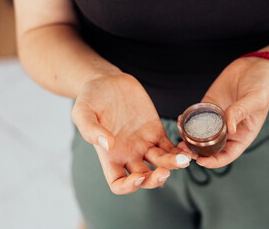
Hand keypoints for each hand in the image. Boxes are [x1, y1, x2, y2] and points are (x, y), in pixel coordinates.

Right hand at [72, 73, 191, 193]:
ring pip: (161, 163)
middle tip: (164, 171)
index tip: (138, 177)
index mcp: (109, 155)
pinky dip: (179, 150)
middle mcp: (128, 153)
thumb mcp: (82, 112)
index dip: (129, 187)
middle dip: (155, 179)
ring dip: (173, 165)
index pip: (118, 183)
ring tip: (183, 159)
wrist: (108, 81)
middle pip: (145, 178)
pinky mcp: (156, 131)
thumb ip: (90, 130)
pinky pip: (170, 146)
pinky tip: (186, 149)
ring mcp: (143, 143)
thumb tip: (108, 145)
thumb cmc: (91, 98)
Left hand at [178, 57, 268, 167]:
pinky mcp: (210, 105)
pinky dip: (188, 120)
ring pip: (201, 134)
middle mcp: (229, 130)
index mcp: (242, 135)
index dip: (214, 161)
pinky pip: (197, 116)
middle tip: (183, 150)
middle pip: (210, 147)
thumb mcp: (255, 99)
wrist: (257, 65)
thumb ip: (241, 112)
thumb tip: (229, 129)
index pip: (227, 155)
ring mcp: (218, 118)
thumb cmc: (263, 85)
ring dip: (189, 138)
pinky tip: (180, 120)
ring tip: (179, 137)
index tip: (200, 161)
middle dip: (196, 152)